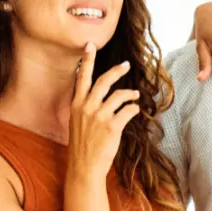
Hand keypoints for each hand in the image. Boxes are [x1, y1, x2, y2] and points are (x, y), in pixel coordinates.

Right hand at [68, 44, 139, 179]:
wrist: (84, 166)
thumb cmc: (83, 144)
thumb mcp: (78, 121)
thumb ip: (86, 106)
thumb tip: (100, 94)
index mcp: (76, 104)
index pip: (81, 77)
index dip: (86, 60)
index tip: (90, 45)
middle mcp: (86, 107)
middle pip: (103, 81)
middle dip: (116, 70)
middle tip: (126, 65)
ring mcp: (99, 116)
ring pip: (119, 95)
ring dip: (130, 94)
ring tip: (135, 95)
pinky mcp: (112, 126)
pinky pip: (128, 111)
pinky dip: (133, 109)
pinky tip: (134, 111)